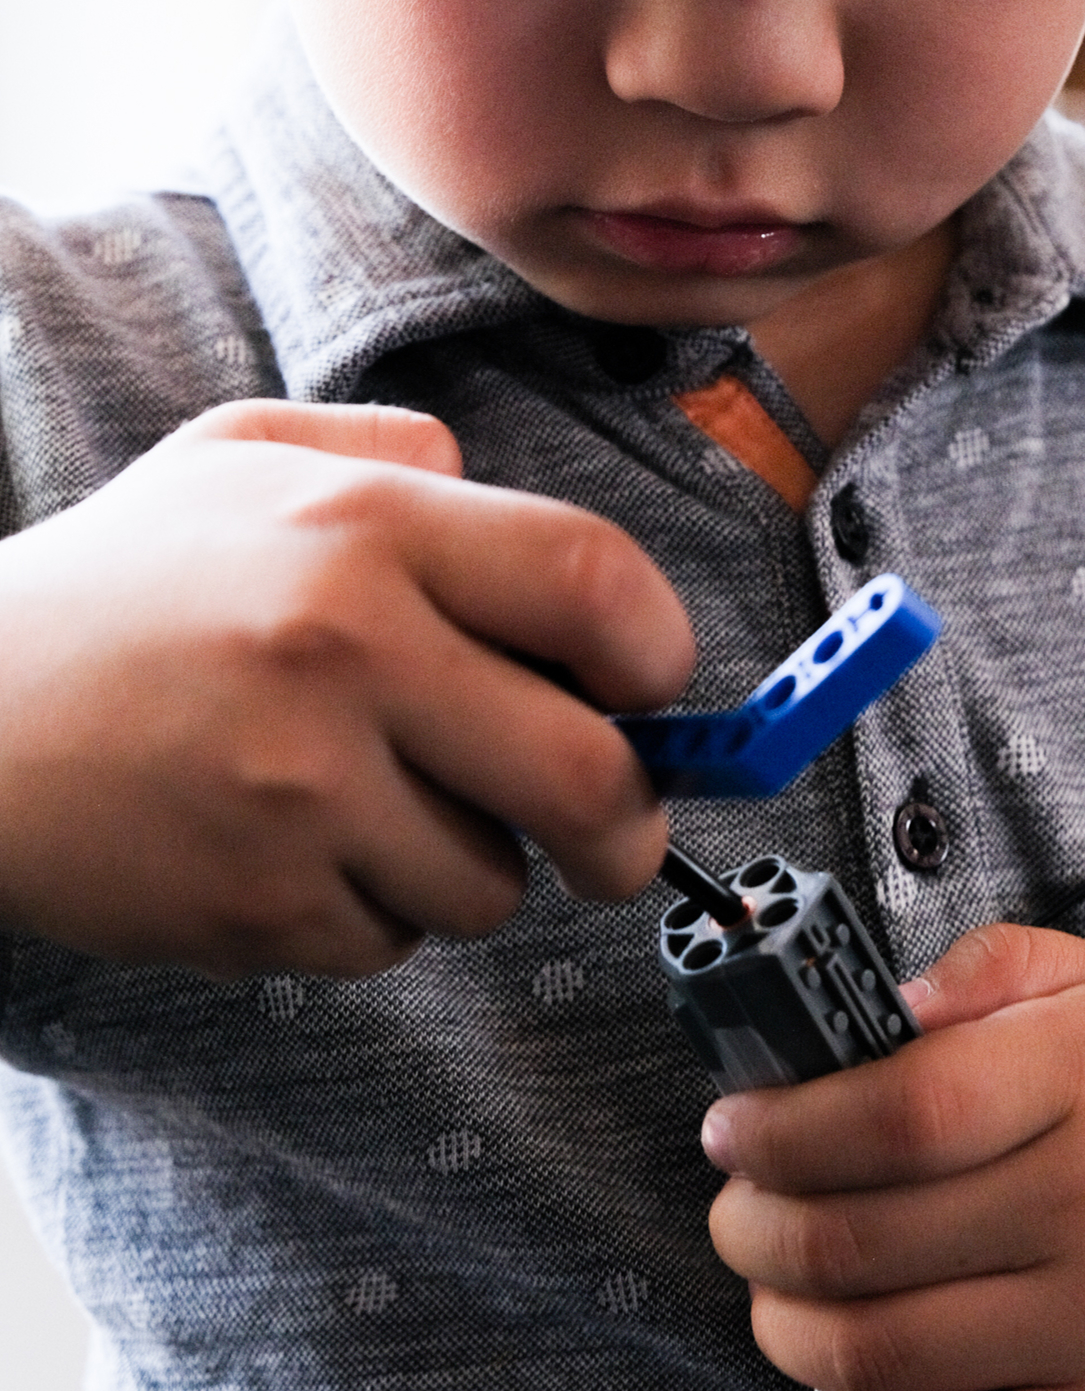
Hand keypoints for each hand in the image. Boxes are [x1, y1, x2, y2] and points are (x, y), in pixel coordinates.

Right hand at [0, 400, 693, 977]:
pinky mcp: (257, 902)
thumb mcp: (242, 457)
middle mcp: (345, 650)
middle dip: (632, 829)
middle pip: (588, 776)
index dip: (660, 652)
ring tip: (367, 804)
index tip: (651, 692)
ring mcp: (300, 789)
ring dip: (467, 862)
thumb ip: (390, 450)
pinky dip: (374, 911)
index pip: (598, 583)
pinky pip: (396, 939)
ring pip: (492, 881)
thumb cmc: (118, 591)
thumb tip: (499, 491)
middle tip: (618, 838)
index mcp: (364, 527)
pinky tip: (294, 848)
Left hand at [703, 922, 1084, 1390]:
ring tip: (766, 1295)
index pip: (891, 1111)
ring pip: (884, 1350)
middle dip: (751, 1230)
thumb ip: (1001, 966)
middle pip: (860, 1236)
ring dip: (782, 1328)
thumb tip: (878, 1003)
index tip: (730, 1131)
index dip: (780, 1128)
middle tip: (733, 1214)